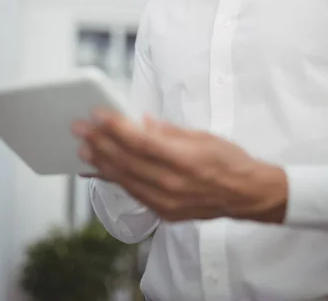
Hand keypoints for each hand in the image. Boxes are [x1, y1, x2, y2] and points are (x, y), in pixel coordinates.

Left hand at [71, 110, 287, 223]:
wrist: (247, 195)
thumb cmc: (229, 160)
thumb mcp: (202, 136)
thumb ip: (170, 132)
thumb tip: (143, 123)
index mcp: (184, 159)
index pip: (141, 141)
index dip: (116, 127)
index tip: (98, 115)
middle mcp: (172, 183)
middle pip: (127, 161)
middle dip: (100, 142)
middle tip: (80, 128)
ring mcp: (167, 201)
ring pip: (125, 179)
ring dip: (101, 162)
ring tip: (83, 147)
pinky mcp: (165, 212)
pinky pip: (133, 194)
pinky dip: (115, 180)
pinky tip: (101, 170)